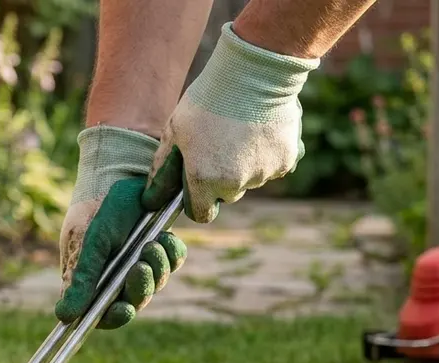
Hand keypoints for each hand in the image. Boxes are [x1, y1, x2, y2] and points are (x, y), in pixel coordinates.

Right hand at [55, 126, 186, 328]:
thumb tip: (63, 317)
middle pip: (133, 301)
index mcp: (90, 277)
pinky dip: (171, 254)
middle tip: (141, 266)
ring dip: (157, 267)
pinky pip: (172, 263)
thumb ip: (81, 279)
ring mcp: (138, 260)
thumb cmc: (99, 206)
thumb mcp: (90, 242)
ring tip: (153, 244)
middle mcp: (114, 273)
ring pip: (155, 283)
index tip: (124, 307)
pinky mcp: (158, 246)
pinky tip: (164, 237)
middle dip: (141, 287)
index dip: (114, 317)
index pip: (102, 314)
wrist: (125, 171)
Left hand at [142, 22, 320, 222]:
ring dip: (245, 165)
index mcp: (204, 180)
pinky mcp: (286, 160)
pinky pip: (274, 166)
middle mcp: (235, 184)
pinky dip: (268, 153)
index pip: (201, 214)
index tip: (196, 182)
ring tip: (240, 131)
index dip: (196, 200)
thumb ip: (163, 167)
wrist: (254, 74)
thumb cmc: (209, 99)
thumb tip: (152, 197)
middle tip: (218, 145)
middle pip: (227, 195)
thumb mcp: (174, 130)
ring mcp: (263, 174)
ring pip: (251, 179)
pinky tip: (260, 128)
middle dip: (221, 179)